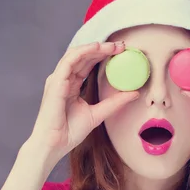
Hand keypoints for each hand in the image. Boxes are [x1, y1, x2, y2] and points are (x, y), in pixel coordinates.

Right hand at [28, 41, 139, 164]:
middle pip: (83, 57)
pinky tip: (96, 48)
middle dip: (102, 48)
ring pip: (76, 55)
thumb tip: (134, 93)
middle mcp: (63, 79)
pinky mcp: (55, 83)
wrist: (54, 144)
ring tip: (112, 46)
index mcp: (70, 85)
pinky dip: (83, 52)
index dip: (103, 56)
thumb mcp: (98, 114)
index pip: (87, 64)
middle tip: (121, 46)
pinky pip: (69, 62)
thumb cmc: (69, 132)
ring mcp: (58, 80)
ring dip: (94, 47)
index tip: (122, 52)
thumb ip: (114, 102)